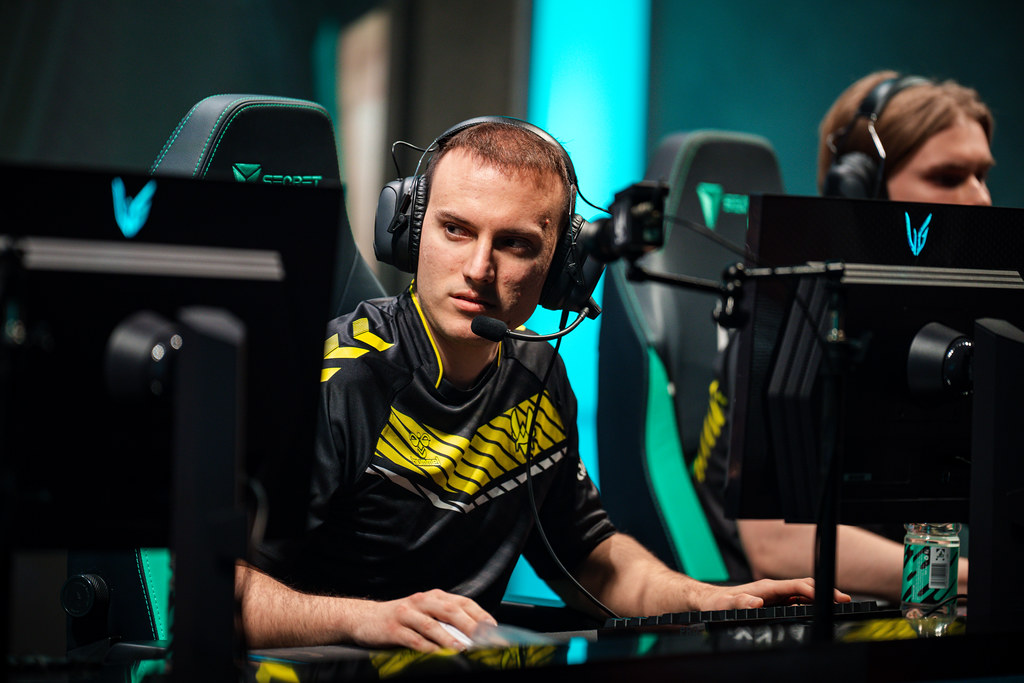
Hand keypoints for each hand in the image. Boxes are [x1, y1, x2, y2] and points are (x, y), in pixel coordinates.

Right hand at [347, 589, 496, 651]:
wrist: (365, 618)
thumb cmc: (401, 619)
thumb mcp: (425, 613)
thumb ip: (445, 619)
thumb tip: (474, 635)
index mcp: (434, 596)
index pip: (462, 602)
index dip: (480, 614)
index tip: (493, 628)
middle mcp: (422, 601)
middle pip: (450, 610)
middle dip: (469, 625)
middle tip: (483, 639)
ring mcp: (407, 614)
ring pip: (432, 625)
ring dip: (449, 638)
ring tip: (463, 648)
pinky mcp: (393, 628)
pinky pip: (413, 639)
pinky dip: (426, 647)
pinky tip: (436, 655)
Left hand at [695, 578, 850, 610]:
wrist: (710, 601)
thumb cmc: (719, 603)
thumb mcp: (727, 605)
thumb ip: (741, 602)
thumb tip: (757, 602)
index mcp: (766, 587)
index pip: (796, 586)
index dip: (814, 590)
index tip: (829, 597)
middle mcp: (773, 588)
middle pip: (805, 587)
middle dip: (825, 592)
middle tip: (844, 601)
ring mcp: (775, 594)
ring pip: (803, 594)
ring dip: (821, 598)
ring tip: (838, 605)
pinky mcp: (774, 601)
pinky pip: (797, 601)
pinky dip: (811, 604)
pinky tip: (819, 610)